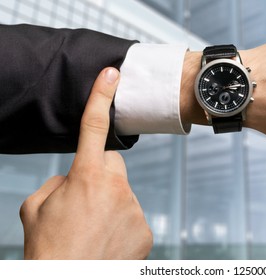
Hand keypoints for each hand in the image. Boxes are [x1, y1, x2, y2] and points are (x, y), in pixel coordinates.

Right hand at [19, 68, 152, 258]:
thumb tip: (73, 178)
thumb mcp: (36, 207)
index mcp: (85, 176)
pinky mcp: (145, 228)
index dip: (101, 97)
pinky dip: (122, 222)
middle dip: (100, 173)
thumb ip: (57, 182)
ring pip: (123, 192)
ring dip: (110, 202)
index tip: (112, 74)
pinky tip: (107, 239)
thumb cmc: (49, 248)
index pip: (93, 127)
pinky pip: (133, 214)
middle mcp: (116, 188)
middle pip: (113, 164)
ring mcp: (134, 208)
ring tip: (92, 227)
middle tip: (85, 199)